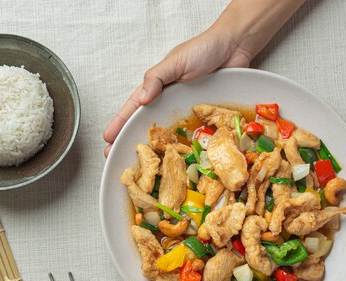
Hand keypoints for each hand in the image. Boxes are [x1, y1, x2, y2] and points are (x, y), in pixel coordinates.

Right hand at [102, 0, 307, 156]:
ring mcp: (186, 110)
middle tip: (119, 160)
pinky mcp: (204, 116)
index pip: (133, 108)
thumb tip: (142, 99)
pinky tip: (178, 160)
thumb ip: (157, 78)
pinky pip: (192, 134)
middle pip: (146, 125)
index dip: (120, 124)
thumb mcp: (175, 61)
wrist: (236, 47)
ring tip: (145, 168)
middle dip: (132, 142)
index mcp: (157, 87)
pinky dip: (184, 147)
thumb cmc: (205, 49)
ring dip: (157, 150)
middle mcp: (169, 101)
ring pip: (167, 133)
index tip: (108, 140)